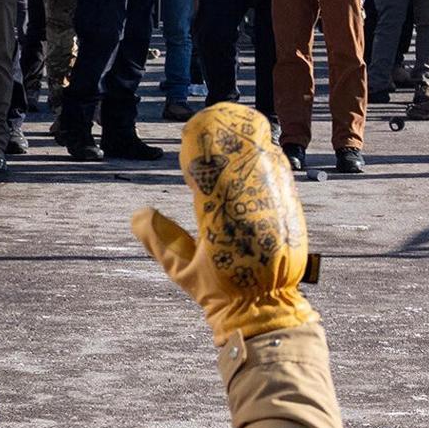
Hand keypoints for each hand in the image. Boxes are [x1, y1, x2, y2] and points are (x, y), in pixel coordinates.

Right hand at [130, 105, 316, 346]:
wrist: (263, 309)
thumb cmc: (218, 292)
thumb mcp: (181, 269)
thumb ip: (159, 239)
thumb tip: (137, 212)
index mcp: (218, 227)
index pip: (207, 178)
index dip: (199, 152)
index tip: (190, 133)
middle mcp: (248, 215)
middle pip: (239, 163)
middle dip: (227, 137)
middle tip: (214, 118)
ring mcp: (273, 212)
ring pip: (263, 166)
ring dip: (250, 143)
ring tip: (239, 122)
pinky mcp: (291, 215)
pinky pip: (280, 179)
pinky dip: (269, 160)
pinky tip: (262, 145)